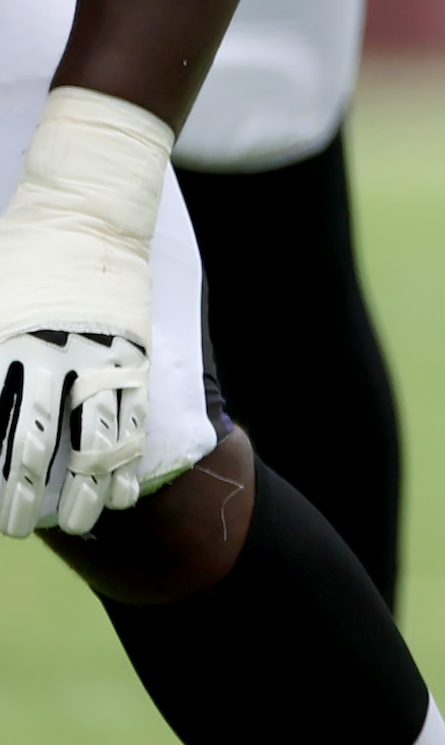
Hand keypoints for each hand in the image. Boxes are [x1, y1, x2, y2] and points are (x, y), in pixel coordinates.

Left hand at [0, 91, 174, 538]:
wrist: (87, 219)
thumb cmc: (19, 258)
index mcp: (9, 347)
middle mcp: (52, 361)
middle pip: (37, 445)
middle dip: (25, 495)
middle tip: (17, 526)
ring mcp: (98, 360)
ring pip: (91, 443)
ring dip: (81, 491)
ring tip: (73, 522)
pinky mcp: (132, 356)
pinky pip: (130, 420)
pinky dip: (124, 462)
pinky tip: (117, 491)